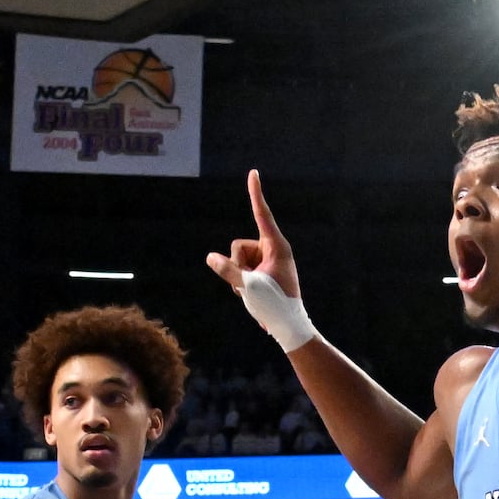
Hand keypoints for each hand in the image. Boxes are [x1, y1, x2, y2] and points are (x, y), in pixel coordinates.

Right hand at [205, 171, 312, 346]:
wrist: (288, 325)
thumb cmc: (275, 305)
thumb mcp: (248, 286)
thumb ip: (227, 270)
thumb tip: (209, 257)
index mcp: (277, 246)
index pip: (262, 214)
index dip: (256, 193)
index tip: (253, 173)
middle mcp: (272, 249)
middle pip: (238, 246)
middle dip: (237, 266)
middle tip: (253, 287)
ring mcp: (265, 260)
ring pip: (235, 259)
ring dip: (238, 277)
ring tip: (255, 293)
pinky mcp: (260, 270)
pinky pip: (238, 269)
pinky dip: (240, 283)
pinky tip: (253, 296)